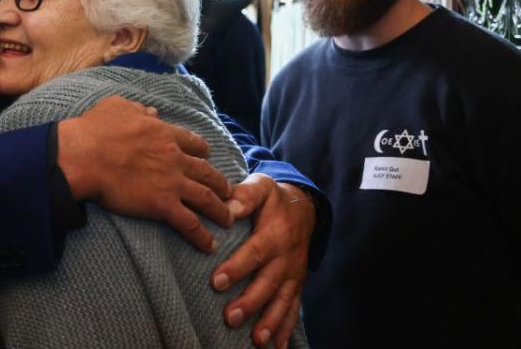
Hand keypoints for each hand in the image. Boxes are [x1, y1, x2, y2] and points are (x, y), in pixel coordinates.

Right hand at [57, 95, 232, 251]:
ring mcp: (171, 182)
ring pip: (206, 197)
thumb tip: (152, 112)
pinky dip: (202, 235)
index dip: (203, 152)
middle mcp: (174, 158)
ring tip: (228, 219)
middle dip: (220, 183)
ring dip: (220, 210)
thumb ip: (140, 109)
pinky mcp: (162, 204)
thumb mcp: (119, 107)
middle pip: (207, 171)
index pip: (194, 143)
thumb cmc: (95, 130)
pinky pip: (189, 222)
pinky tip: (210, 245)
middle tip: (227, 192)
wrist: (85, 156)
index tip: (207, 159)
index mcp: (164, 134)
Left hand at [211, 174, 314, 347]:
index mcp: (275, 233)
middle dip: (251, 302)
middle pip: (269, 282)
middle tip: (230, 317)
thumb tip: (226, 207)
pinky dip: (286, 328)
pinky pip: (294, 307)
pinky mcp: (296, 283)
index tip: (217, 281)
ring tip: (257, 340)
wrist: (304, 207)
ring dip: (270, 321)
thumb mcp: (261, 187)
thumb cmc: (273, 199)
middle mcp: (287, 257)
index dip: (237, 267)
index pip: (255, 252)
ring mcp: (294, 273)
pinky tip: (275, 347)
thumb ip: (244, 195)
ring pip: (283, 300)